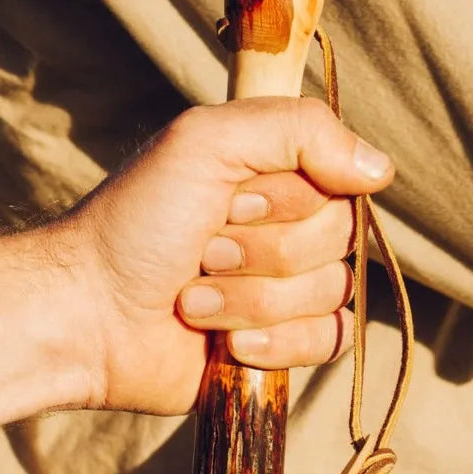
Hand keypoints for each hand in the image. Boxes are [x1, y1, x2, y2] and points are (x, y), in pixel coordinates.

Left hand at [62, 97, 393, 414]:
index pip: (342, 177)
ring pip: (331, 292)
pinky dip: (273, 341)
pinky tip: (225, 341)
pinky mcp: (281, 343)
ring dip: (251, 297)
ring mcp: (284, 285)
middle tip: (202, 248)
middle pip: (340, 237)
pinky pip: (328, 342)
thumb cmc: (138, 218)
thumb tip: (382, 170)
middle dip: (261, 249)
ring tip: (194, 295)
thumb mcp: (206, 142)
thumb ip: (298, 130)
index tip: (229, 199)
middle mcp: (285, 224)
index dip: (289, 197)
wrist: (90, 312)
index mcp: (273, 171)